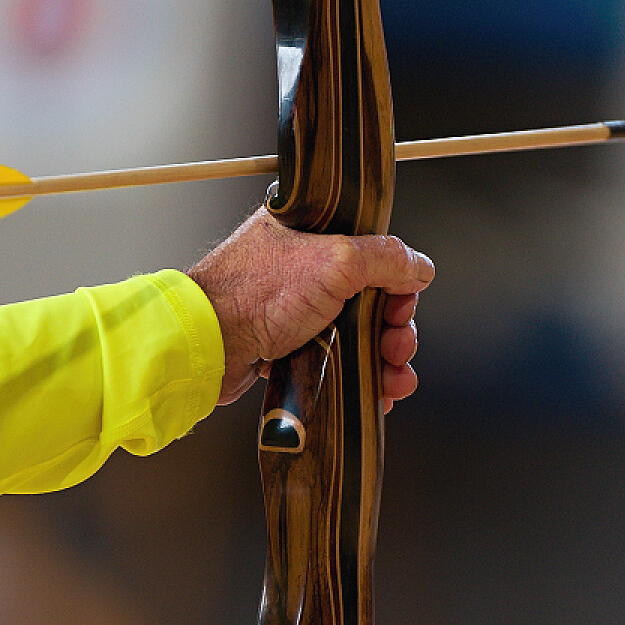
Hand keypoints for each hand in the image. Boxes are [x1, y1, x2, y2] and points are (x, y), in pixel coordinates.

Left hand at [187, 207, 434, 409]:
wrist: (206, 345)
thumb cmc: (252, 295)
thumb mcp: (334, 262)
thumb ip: (385, 258)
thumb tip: (419, 266)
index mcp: (312, 231)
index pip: (375, 254)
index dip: (397, 284)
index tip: (403, 307)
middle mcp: (304, 267)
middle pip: (373, 298)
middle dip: (395, 329)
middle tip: (398, 349)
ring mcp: (296, 308)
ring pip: (357, 333)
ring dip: (384, 360)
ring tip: (394, 381)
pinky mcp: (289, 344)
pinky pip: (336, 359)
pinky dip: (359, 376)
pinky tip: (376, 392)